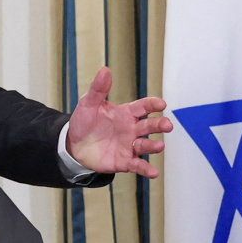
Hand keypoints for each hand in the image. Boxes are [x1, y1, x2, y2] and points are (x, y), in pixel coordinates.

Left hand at [66, 65, 171, 179]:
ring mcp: (129, 146)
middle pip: (150, 126)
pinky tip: (154, 172)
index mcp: (126, 114)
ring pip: (145, 145)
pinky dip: (146, 169)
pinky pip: (137, 165)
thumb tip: (105, 70)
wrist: (74, 146)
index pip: (143, 107)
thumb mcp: (88, 104)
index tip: (161, 104)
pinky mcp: (124, 161)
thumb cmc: (84, 122)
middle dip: (160, 125)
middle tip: (167, 125)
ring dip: (153, 146)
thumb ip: (98, 89)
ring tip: (159, 146)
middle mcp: (131, 129)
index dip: (153, 105)